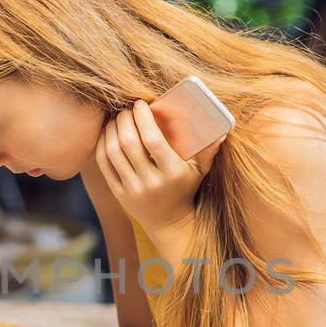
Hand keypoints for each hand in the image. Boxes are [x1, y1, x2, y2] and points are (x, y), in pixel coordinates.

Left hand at [95, 100, 220, 237]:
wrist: (169, 223)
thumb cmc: (185, 189)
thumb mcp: (200, 171)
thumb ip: (208, 150)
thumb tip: (222, 130)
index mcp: (172, 173)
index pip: (153, 141)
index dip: (143, 119)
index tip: (141, 104)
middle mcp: (151, 182)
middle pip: (129, 143)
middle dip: (124, 120)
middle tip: (126, 108)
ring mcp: (133, 189)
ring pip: (113, 152)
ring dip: (112, 130)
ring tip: (116, 117)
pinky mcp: (119, 194)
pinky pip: (104, 165)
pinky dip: (103, 144)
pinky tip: (107, 132)